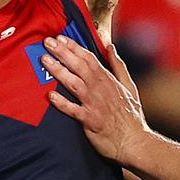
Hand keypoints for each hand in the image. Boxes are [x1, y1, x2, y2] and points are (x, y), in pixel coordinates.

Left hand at [42, 35, 147, 163]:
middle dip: (63, 52)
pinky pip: (73, 110)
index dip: (74, 47)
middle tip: (48, 42)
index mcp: (108, 80)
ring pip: (74, 83)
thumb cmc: (131, 116)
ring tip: (45, 60)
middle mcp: (100, 89)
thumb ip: (119, 66)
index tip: (60, 38)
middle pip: (79, 66)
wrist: (134, 141)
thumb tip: (111, 47)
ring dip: (59, 70)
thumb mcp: (129, 86)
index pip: (89, 58)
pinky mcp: (90, 120)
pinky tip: (50, 95)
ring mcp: (95, 104)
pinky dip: (62, 103)